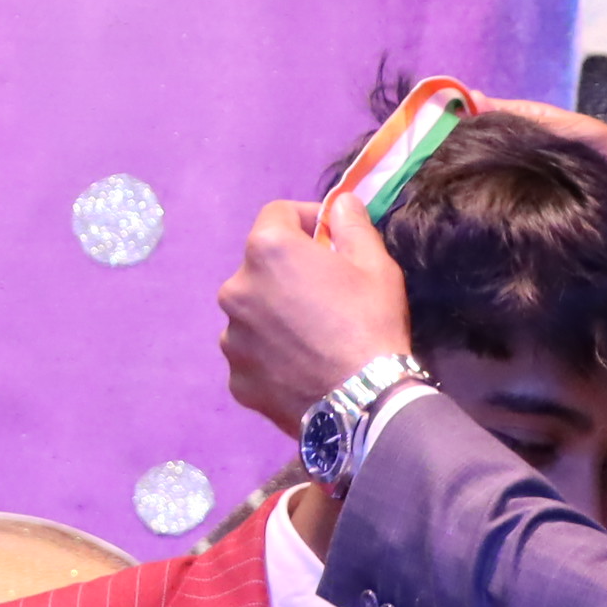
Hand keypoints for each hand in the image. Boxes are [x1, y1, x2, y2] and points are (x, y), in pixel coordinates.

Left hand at [219, 192, 412, 432]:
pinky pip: (251, 354)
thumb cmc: (370, 324)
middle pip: (260, 267)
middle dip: (288, 271)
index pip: (277, 214)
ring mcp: (230, 337)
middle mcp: (235, 289)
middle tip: (324, 295)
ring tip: (311, 337)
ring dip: (274, 314)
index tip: (329, 239)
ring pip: (252, 312)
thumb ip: (352, 225)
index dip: (306, 220)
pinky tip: (300, 368)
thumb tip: (340, 203)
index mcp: (267, 250)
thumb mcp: (375, 264)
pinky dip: (269, 355)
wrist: (363, 402)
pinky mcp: (235, 378)